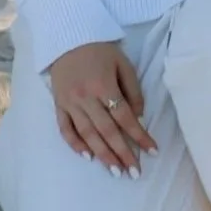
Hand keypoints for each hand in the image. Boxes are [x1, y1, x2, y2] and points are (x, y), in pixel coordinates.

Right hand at [47, 42, 155, 173]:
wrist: (67, 37)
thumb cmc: (99, 50)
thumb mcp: (122, 63)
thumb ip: (132, 90)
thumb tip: (138, 117)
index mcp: (104, 85)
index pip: (124, 117)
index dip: (139, 135)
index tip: (152, 151)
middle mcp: (86, 97)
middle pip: (106, 130)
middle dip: (122, 153)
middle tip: (134, 173)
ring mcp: (69, 102)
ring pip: (87, 134)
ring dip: (102, 155)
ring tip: (115, 171)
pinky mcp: (58, 104)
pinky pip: (65, 128)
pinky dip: (75, 144)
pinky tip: (88, 157)